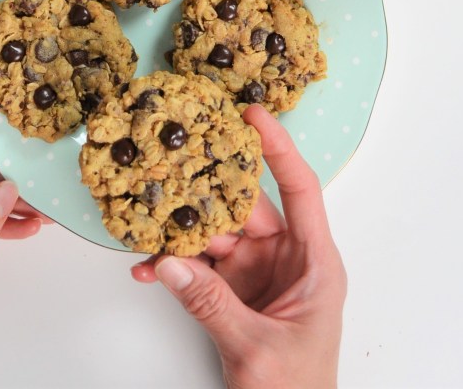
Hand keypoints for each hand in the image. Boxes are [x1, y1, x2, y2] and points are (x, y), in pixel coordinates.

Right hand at [131, 105, 345, 388]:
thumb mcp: (256, 348)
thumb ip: (210, 303)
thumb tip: (168, 261)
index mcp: (315, 262)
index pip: (301, 188)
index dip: (279, 148)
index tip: (253, 114)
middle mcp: (287, 259)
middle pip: (246, 206)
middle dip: (208, 187)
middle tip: (176, 160)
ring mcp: (257, 274)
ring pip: (215, 234)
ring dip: (181, 231)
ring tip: (148, 218)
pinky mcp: (233, 293)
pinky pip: (199, 268)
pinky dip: (174, 267)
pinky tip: (149, 268)